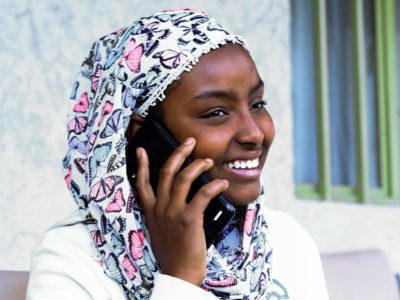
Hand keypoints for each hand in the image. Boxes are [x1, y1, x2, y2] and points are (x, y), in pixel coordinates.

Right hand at [135, 137, 228, 285]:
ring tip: (208, 162)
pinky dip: (214, 186)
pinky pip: (202, 195)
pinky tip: (222, 184)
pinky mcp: (189, 219)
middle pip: (166, 173)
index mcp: (151, 212)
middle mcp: (160, 209)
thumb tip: (177, 197)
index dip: (141, 165)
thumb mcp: (161, 231)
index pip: (142, 183)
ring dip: (197, 165)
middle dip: (178, 153)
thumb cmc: (173, 253)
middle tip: (190, 142)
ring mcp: (173, 213)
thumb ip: (164, 213)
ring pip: (183, 179)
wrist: (179, 275)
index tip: (140, 150)